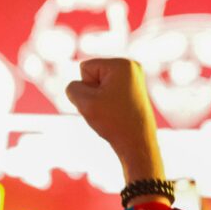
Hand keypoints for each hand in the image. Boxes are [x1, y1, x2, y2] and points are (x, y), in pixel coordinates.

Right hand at [65, 58, 162, 180]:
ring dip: (99, 100)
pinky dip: (108, 103)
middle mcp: (131, 66)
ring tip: (113, 112)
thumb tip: (79, 85)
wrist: (138, 144)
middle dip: (93, 93)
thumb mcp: (84, 102)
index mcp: (122, 64)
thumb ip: (72, 87)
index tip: (104, 102)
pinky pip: (108, 92)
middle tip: (109, 109)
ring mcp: (135, 78)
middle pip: (93, 75)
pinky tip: (117, 113)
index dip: (87, 88)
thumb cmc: (113, 122)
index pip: (85, 68)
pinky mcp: (134, 90)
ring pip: (99, 85)